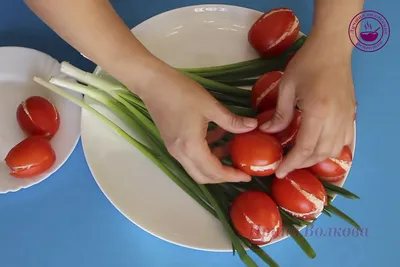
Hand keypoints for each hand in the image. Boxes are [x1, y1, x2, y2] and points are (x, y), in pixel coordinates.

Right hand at [133, 60, 257, 183]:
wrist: (153, 83)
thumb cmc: (181, 93)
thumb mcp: (210, 106)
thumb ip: (232, 121)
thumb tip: (253, 126)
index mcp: (191, 148)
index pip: (214, 172)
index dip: (232, 176)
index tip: (247, 176)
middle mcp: (181, 154)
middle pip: (203, 176)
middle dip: (223, 176)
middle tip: (240, 169)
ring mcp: (174, 149)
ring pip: (197, 168)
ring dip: (215, 164)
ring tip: (233, 149)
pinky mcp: (172, 142)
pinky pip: (191, 156)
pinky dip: (206, 153)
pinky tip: (219, 136)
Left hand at [260, 36, 355, 177]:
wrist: (333, 47)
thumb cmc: (306, 63)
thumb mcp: (287, 87)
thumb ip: (279, 114)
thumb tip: (267, 132)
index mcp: (317, 113)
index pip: (304, 149)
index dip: (291, 163)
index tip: (279, 171)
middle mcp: (335, 120)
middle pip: (319, 154)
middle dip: (301, 164)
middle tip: (286, 165)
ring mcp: (346, 118)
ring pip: (334, 150)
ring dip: (316, 158)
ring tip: (300, 158)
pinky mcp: (351, 113)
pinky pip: (346, 140)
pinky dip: (333, 149)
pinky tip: (321, 148)